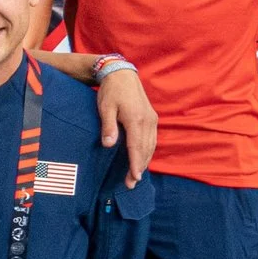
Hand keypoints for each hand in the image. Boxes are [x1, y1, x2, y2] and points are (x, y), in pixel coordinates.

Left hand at [94, 66, 156, 184]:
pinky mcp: (152, 118)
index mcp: (135, 120)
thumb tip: (108, 145)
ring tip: (136, 176)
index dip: (135, 164)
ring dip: (144, 161)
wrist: (123, 75)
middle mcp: (147, 122)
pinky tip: (142, 159)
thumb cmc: (111, 92)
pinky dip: (148, 152)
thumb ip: (108, 126)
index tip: (134, 178)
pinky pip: (152, 140)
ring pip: (151, 146)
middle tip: (131, 184)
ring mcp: (152, 120)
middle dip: (139, 168)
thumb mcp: (105, 108)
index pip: (136, 147)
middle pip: (145, 150)